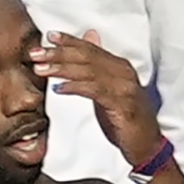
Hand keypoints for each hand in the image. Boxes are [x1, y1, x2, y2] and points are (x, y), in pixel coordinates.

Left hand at [33, 30, 163, 171]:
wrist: (147, 146)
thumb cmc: (126, 119)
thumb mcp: (110, 90)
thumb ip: (98, 69)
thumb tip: (89, 41)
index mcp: (121, 67)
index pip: (92, 48)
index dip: (69, 41)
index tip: (49, 37)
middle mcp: (124, 73)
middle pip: (87, 57)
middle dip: (59, 53)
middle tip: (36, 53)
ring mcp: (124, 88)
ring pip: (89, 71)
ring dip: (62, 69)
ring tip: (41, 69)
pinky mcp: (122, 105)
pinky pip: (94, 91)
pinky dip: (75, 87)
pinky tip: (59, 88)